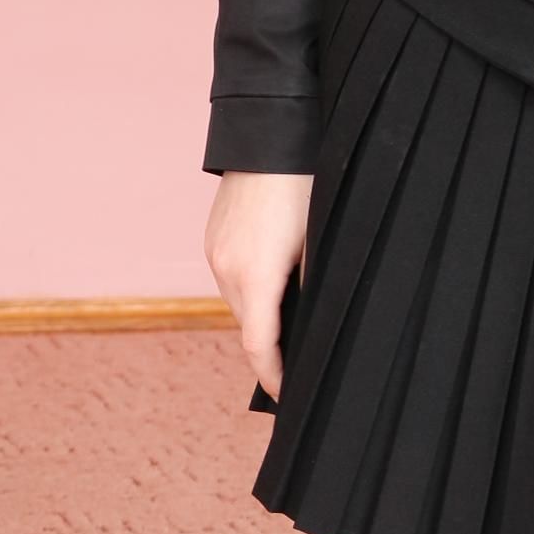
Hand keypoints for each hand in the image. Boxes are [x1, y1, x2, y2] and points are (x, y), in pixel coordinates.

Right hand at [205, 169, 311, 401]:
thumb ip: (311, 286)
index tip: (286, 396)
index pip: (260, 346)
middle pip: (249, 327)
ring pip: (238, 302)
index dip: (274, 376)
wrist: (269, 138)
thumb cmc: (307, 187)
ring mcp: (215, 253)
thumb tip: (311, 321)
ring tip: (290, 318)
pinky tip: (274, 280)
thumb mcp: (320, 242)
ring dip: (261, 315)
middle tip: (299, 361)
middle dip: (271, 346)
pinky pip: (230, 278)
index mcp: (257, 276)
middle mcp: (227, 269)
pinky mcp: (212, 239)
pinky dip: (250, 290)